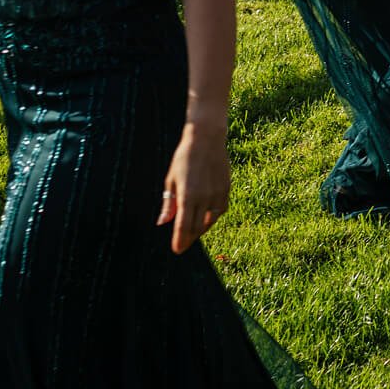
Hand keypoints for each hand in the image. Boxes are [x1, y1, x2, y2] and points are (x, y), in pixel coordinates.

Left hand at [157, 124, 229, 253]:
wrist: (207, 138)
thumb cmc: (184, 157)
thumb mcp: (171, 179)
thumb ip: (169, 203)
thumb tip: (162, 223)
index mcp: (188, 196)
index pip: (183, 227)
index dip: (179, 241)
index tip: (176, 250)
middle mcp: (204, 197)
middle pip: (197, 227)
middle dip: (189, 238)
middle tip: (182, 244)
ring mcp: (217, 194)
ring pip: (210, 221)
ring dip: (201, 229)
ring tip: (193, 232)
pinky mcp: (226, 189)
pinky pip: (220, 210)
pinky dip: (212, 217)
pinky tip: (206, 218)